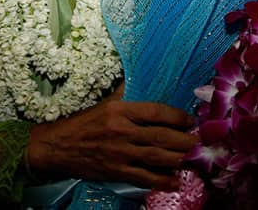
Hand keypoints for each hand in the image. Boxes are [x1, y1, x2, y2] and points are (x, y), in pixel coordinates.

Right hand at [26, 96, 196, 190]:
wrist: (57, 146)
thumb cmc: (82, 122)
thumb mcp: (104, 102)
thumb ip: (124, 92)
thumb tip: (141, 75)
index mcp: (120, 110)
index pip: (156, 111)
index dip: (177, 116)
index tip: (189, 120)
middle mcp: (122, 131)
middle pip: (161, 136)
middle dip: (184, 140)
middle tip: (200, 141)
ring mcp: (120, 153)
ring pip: (157, 157)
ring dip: (179, 158)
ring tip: (194, 158)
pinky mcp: (116, 171)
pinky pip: (144, 177)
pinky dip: (161, 180)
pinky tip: (175, 181)